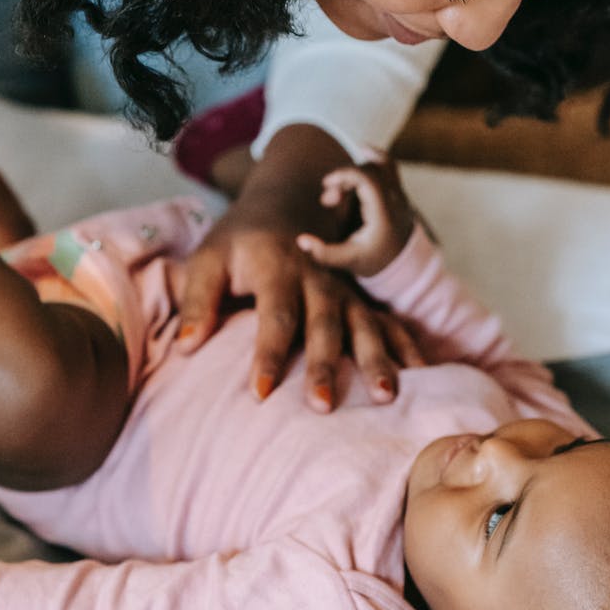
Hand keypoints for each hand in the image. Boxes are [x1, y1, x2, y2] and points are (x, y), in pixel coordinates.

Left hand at [171, 203, 422, 412]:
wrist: (287, 201)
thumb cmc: (239, 240)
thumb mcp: (208, 258)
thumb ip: (197, 301)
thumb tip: (186, 349)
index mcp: (277, 266)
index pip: (274, 316)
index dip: (267, 355)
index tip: (260, 394)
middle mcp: (317, 278)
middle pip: (324, 325)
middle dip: (324, 366)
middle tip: (322, 407)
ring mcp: (344, 289)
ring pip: (364, 325)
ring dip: (376, 360)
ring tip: (387, 397)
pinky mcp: (360, 299)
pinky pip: (390, 323)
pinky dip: (407, 348)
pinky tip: (423, 377)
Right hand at [296, 152, 415, 277]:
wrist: (406, 266)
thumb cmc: (375, 262)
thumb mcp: (348, 261)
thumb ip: (324, 253)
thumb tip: (301, 241)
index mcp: (383, 212)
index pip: (367, 177)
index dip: (343, 174)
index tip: (326, 187)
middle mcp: (395, 198)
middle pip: (369, 168)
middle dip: (344, 178)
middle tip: (328, 201)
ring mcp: (400, 192)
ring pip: (380, 162)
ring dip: (355, 170)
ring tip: (340, 188)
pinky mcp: (398, 191)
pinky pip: (388, 164)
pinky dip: (372, 158)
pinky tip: (361, 153)